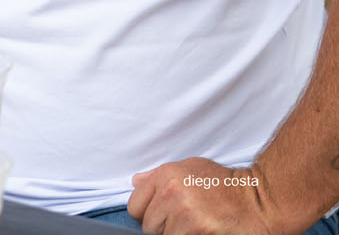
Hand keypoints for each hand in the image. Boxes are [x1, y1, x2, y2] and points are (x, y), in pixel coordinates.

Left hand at [128, 158, 276, 234]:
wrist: (261, 200)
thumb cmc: (227, 185)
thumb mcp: (192, 167)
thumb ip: (160, 175)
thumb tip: (136, 182)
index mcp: (166, 176)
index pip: (135, 206)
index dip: (146, 214)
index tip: (161, 215)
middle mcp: (171, 193)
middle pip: (148, 226)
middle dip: (163, 227)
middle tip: (184, 222)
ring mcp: (184, 213)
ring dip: (176, 234)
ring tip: (194, 227)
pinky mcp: (198, 230)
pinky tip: (202, 231)